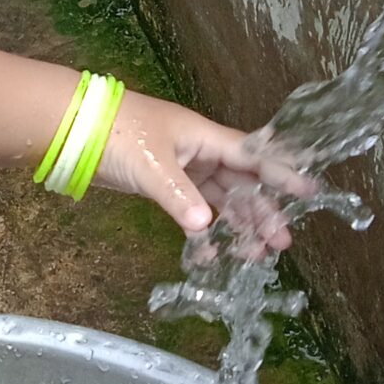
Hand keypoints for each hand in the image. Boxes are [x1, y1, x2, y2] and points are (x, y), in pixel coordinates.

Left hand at [95, 94, 309, 249]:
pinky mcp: (164, 185)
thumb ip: (180, 196)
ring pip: (220, 199)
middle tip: (280, 242)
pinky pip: (193, 209)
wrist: (74, 129)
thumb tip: (206, 226)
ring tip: (254, 255)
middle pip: (241, 183)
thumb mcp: (151, 165)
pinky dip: (202, 230)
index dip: (280, 173)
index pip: (252, 155)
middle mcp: (199, 151)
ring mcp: (182, 169)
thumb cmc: (116, 135)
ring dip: (237, 225)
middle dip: (262, 212)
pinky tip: (209, 253)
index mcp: (204, 136)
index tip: (309, 191)